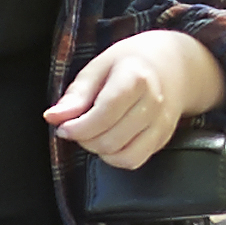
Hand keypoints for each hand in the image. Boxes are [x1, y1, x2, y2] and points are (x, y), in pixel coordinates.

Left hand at [47, 27, 225, 166]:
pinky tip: (110, 141)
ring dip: (100, 150)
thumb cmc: (130, 63)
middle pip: (111, 139)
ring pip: (123, 156)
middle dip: (85, 139)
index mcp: (135, 78)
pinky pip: (135, 161)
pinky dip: (116, 157)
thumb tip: (53, 117)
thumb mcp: (98, 67)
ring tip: (94, 133)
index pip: (104, 114)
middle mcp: (153, 103)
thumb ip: (76, 95)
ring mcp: (161, 123)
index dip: (79, 127)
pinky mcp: (164, 138)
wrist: (172, 65)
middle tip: (77, 128)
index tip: (63, 127)